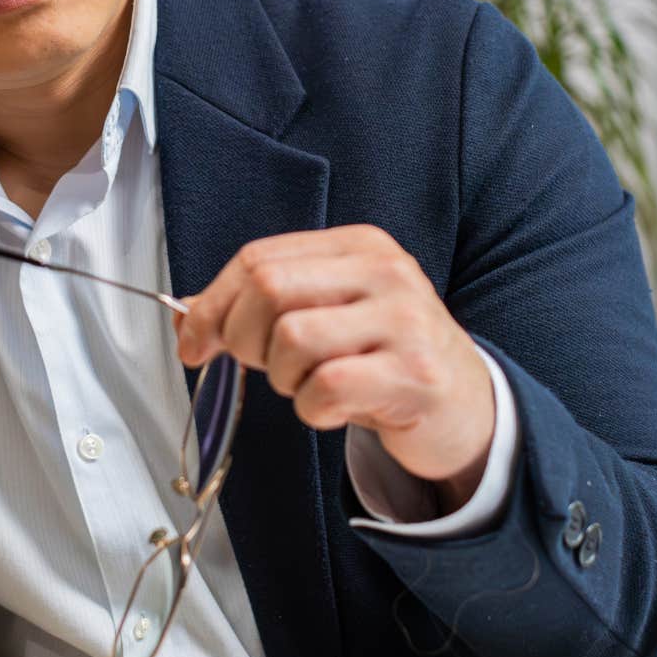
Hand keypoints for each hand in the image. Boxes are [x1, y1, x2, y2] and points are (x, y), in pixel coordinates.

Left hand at [173, 225, 496, 508]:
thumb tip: (189, 316)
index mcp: (359, 246)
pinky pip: (326, 388)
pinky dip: (313, 409)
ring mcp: (405, 320)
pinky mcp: (414, 374)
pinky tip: (337, 407)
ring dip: (285, 379)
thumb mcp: (332, 313)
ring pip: (292, 339)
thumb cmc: (387, 357)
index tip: (193, 343)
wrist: (466, 405)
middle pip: (268, 290)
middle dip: (242, 340)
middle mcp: (385, 272)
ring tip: (312, 385)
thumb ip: (267, 305)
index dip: (211, 305)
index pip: (259, 259)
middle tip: (263, 367)